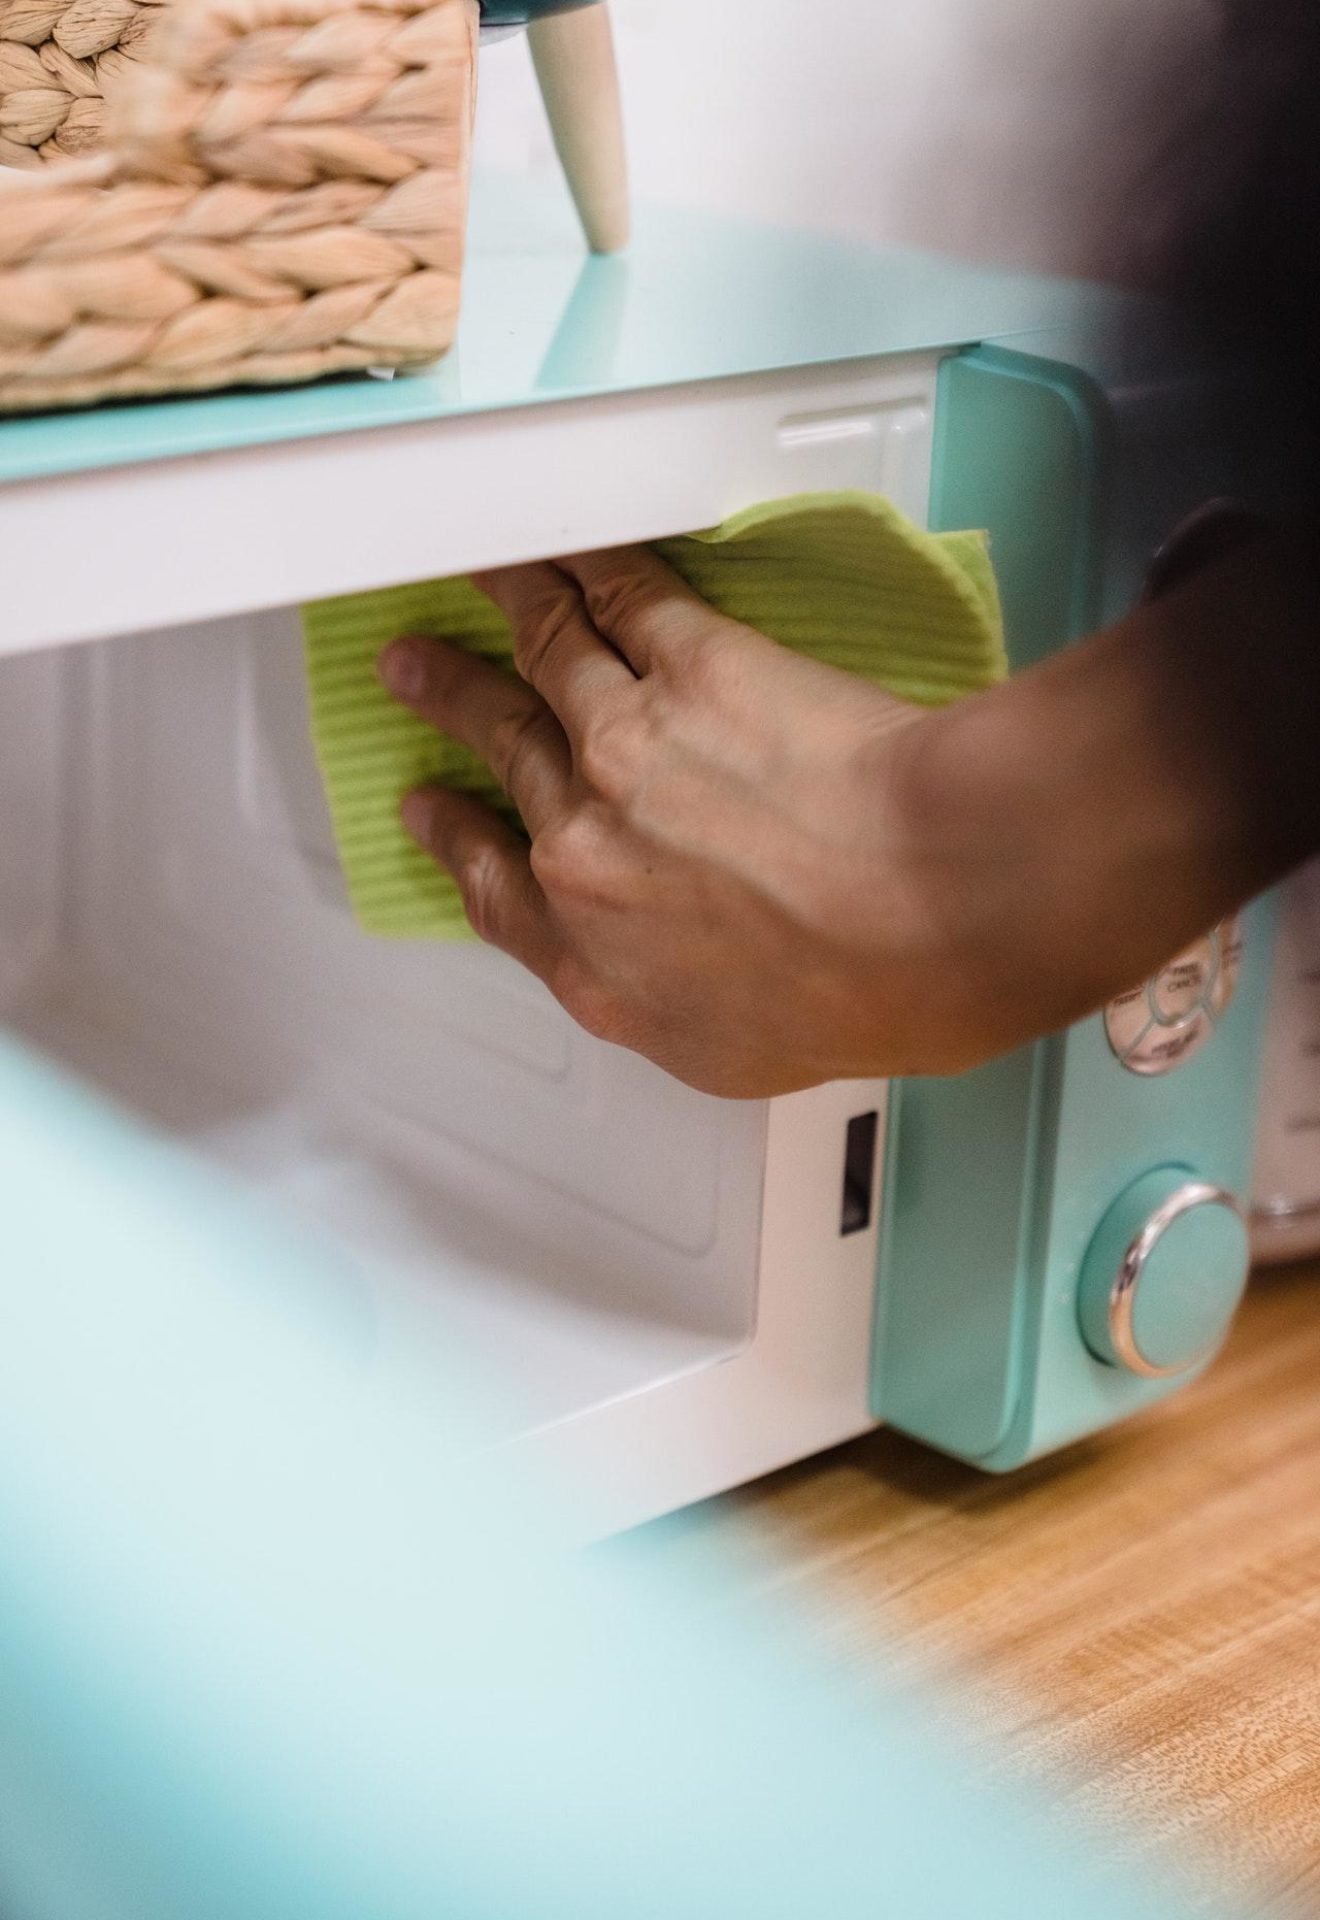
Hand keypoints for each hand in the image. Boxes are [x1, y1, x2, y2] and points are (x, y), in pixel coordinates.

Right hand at [378, 530, 1318, 1098]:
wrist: (928, 910)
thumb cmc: (870, 994)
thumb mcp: (743, 1053)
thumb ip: (680, 1009)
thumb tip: (691, 985)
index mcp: (595, 962)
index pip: (497, 891)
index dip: (458, 841)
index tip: (434, 811)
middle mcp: (588, 849)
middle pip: (505, 752)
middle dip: (455, 703)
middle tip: (416, 668)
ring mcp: (626, 746)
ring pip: (542, 656)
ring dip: (503, 606)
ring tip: (478, 578)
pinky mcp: (692, 665)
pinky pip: (616, 596)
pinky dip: (580, 563)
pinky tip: (565, 547)